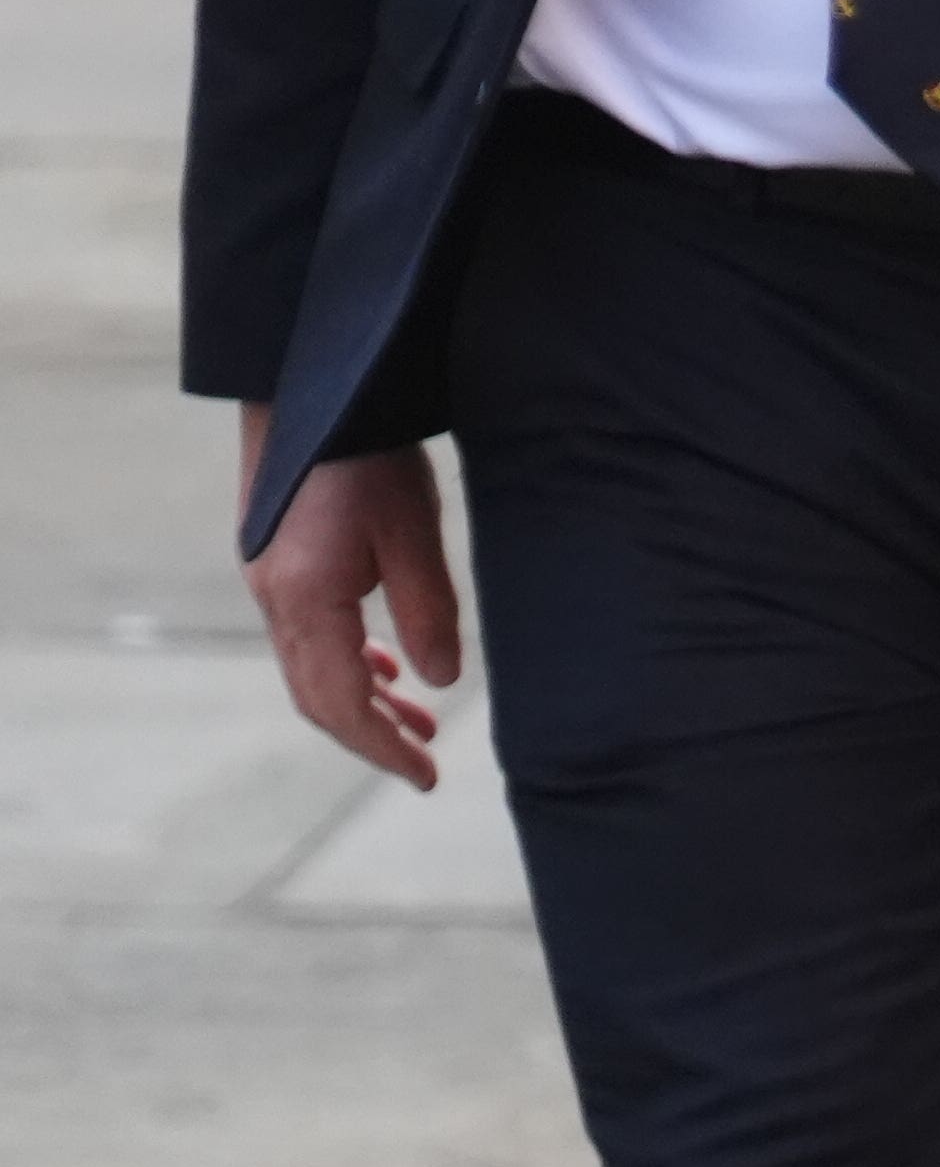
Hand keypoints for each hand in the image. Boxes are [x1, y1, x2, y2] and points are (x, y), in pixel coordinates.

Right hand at [236, 403, 459, 788]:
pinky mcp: (280, 563)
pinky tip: (387, 668)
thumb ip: (425, 610)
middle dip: (371, 736)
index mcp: (305, 602)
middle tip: (424, 765)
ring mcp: (271, 583)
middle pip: (318, 696)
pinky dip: (350, 662)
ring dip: (363, 702)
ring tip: (419, 725)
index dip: (381, 747)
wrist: (311, 388)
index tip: (423, 778)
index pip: (341, 703)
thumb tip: (441, 683)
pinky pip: (310, 635)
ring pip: (314, 668)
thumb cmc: (367, 455)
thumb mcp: (412, 531)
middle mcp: (275, 601)